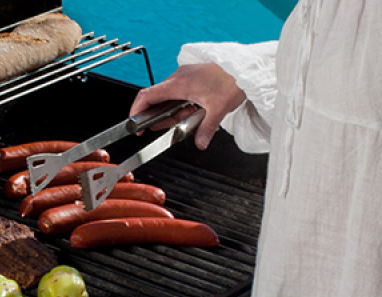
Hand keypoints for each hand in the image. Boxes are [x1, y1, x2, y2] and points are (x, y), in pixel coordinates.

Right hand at [129, 63, 246, 149]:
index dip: (136, 111)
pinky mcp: (192, 78)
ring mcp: (185, 76)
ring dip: (174, 113)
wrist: (247, 66)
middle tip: (167, 129)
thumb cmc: (234, 79)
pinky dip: (182, 106)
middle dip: (160, 118)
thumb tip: (200, 144)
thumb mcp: (219, 109)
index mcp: (180, 83)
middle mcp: (179, 77)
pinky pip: (179, 95)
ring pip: (169, 99)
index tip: (133, 125)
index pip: (147, 96)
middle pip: (157, 100)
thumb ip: (206, 129)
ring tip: (189, 118)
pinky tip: (193, 112)